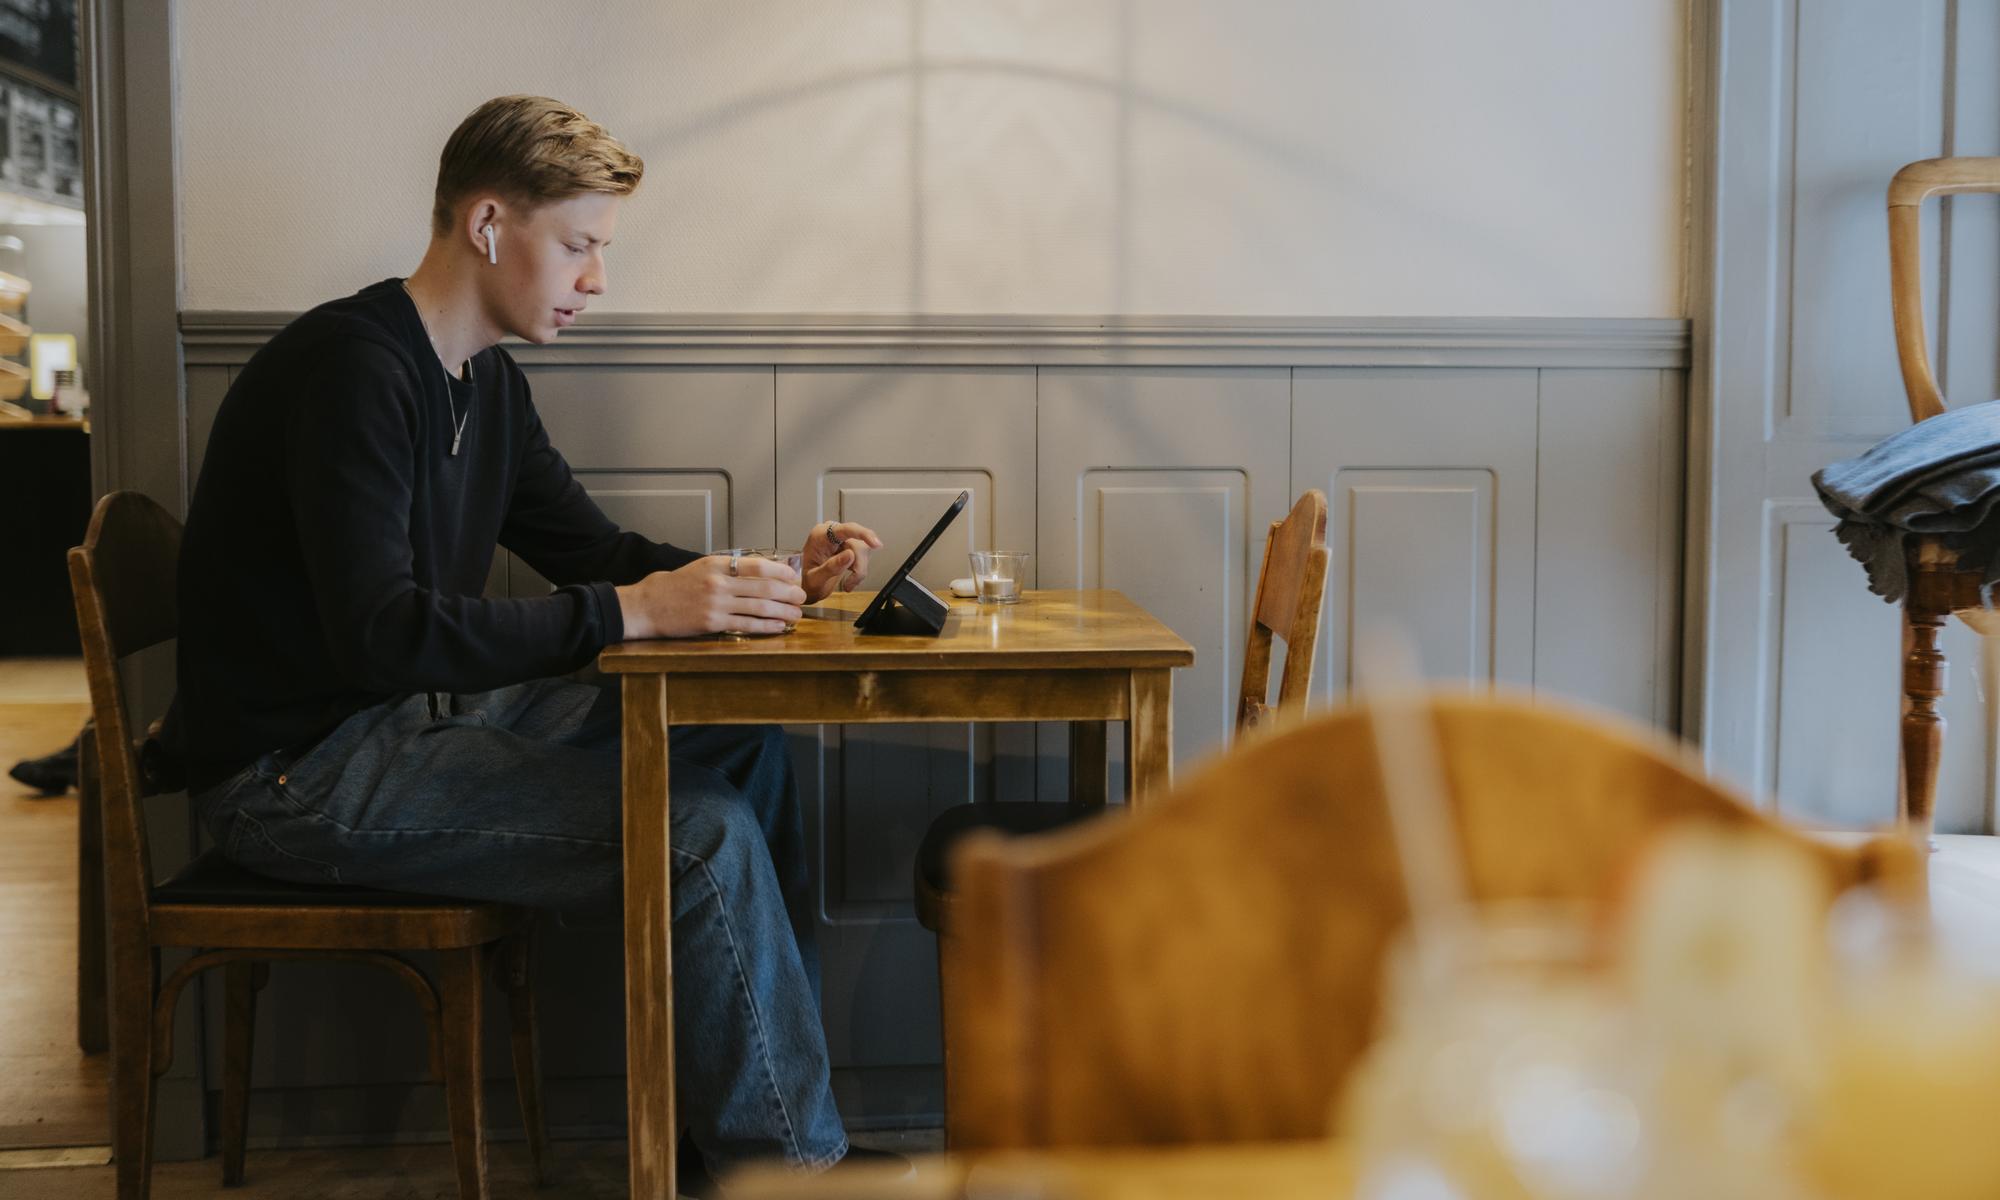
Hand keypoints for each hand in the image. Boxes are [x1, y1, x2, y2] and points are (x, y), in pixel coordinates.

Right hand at [614, 554, 805, 638]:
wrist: (647, 605)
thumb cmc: (674, 586)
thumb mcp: (701, 567)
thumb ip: (727, 569)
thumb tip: (760, 571)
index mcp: (716, 564)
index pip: (756, 565)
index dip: (780, 571)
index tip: (793, 576)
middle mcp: (718, 582)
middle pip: (763, 587)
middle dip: (787, 592)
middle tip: (801, 596)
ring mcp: (716, 604)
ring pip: (758, 607)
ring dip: (782, 611)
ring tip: (796, 615)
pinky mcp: (712, 623)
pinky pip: (746, 625)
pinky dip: (766, 626)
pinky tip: (778, 627)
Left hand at [799, 521, 882, 601]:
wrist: (809, 586)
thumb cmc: (808, 581)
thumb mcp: (815, 578)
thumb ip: (831, 567)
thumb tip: (850, 555)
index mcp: (820, 536)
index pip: (845, 529)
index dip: (862, 534)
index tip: (875, 544)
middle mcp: (832, 533)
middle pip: (858, 543)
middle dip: (858, 566)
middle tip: (851, 582)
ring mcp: (842, 539)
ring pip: (863, 551)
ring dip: (859, 571)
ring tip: (849, 584)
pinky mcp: (850, 546)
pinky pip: (863, 556)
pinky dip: (859, 571)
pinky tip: (851, 579)